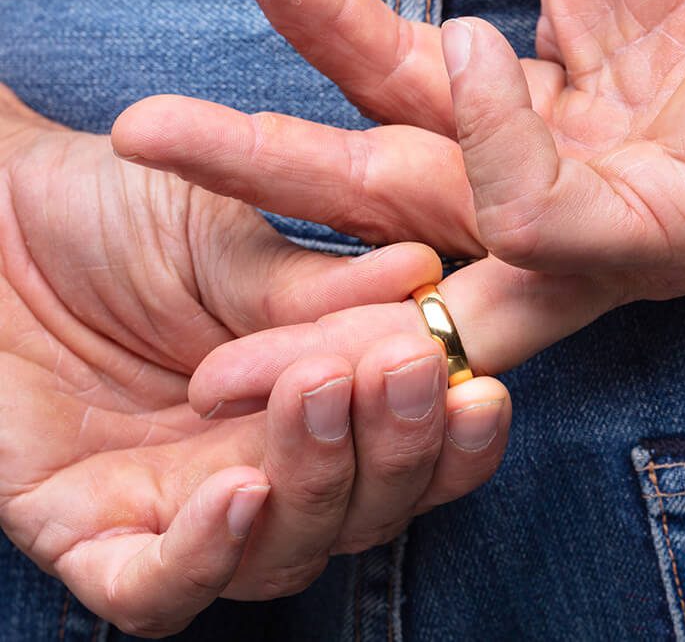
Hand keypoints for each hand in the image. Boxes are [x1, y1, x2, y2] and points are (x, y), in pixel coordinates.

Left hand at [0, 88, 512, 636]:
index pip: (399, 446)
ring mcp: (176, 506)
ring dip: (316, 488)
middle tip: (402, 372)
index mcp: (301, 399)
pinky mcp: (88, 531)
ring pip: (279, 556)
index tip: (476, 386)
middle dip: (392, 452)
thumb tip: (425, 281)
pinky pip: (157, 588)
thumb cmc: (111, 214)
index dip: (448, 435)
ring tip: (318, 394)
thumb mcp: (225, 239)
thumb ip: (317, 287)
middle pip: (356, 512)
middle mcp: (255, 463)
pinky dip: (206, 558)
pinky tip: (240, 491)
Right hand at [116, 0, 684, 412]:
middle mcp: (537, 163)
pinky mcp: (638, 245)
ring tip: (163, 141)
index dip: (299, 56)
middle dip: (245, 159)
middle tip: (138, 137)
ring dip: (298, 185)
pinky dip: (489, 141)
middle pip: (364, 173)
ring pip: (414, 223)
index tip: (226, 2)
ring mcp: (578, 212)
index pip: (382, 99)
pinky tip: (461, 56)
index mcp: (529, 96)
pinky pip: (533, 221)